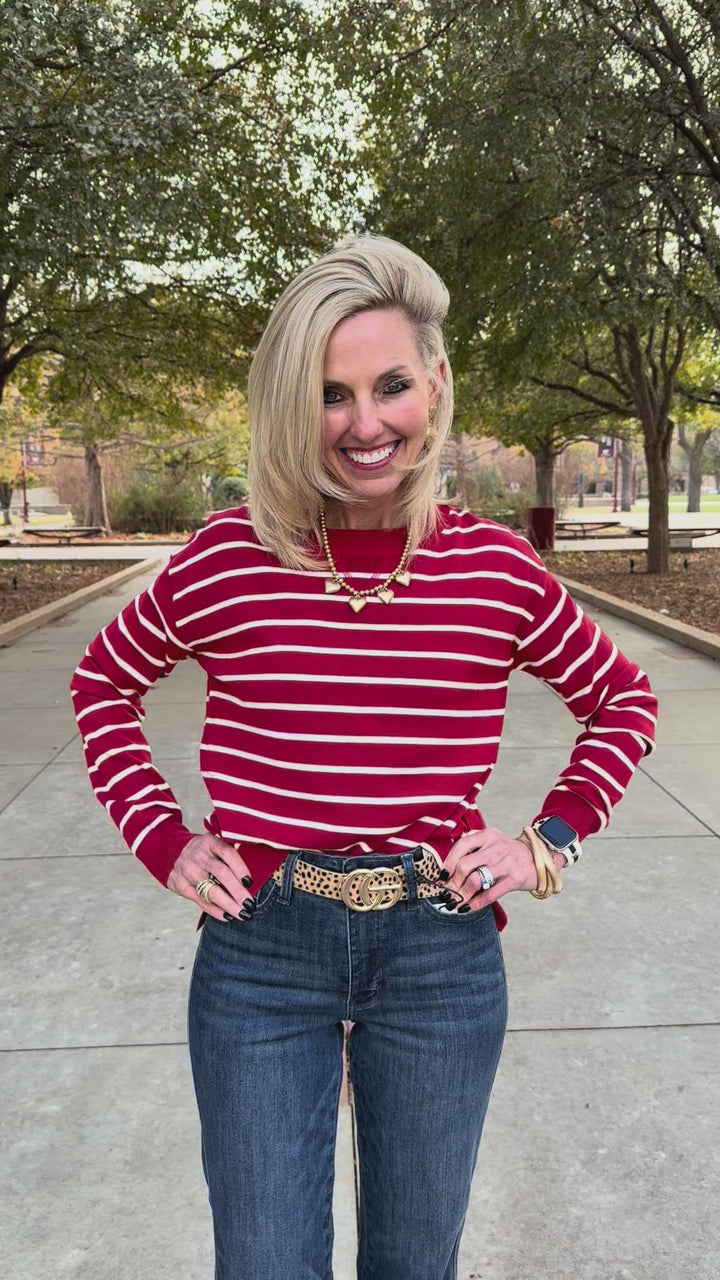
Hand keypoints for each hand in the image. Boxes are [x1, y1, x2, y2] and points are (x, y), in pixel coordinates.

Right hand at [167, 834, 254, 921]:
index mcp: (210, 842)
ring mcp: (189, 872)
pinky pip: (201, 901)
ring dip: (229, 905)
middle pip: (221, 874)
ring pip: (211, 891)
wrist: (171, 852)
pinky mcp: (182, 886)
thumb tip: (255, 873)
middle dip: (238, 891)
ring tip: (243, 913)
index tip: (250, 882)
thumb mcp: (213, 844)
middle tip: (250, 904)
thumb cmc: (202, 851)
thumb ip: (229, 855)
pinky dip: (215, 911)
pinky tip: (228, 916)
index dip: (240, 868)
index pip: (227, 854)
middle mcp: (199, 856)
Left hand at [438, 827, 564, 911]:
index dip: (448, 862)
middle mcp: (496, 847)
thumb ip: (473, 848)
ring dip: (461, 894)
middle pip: (465, 865)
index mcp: (487, 836)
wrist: (539, 857)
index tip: (442, 876)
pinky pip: (491, 893)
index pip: (461, 845)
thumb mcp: (492, 842)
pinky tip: (468, 907)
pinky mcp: (514, 879)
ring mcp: (506, 863)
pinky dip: (476, 903)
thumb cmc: (509, 852)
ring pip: (476, 880)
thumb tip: (448, 868)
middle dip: (452, 883)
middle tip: (446, 894)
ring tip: (455, 903)